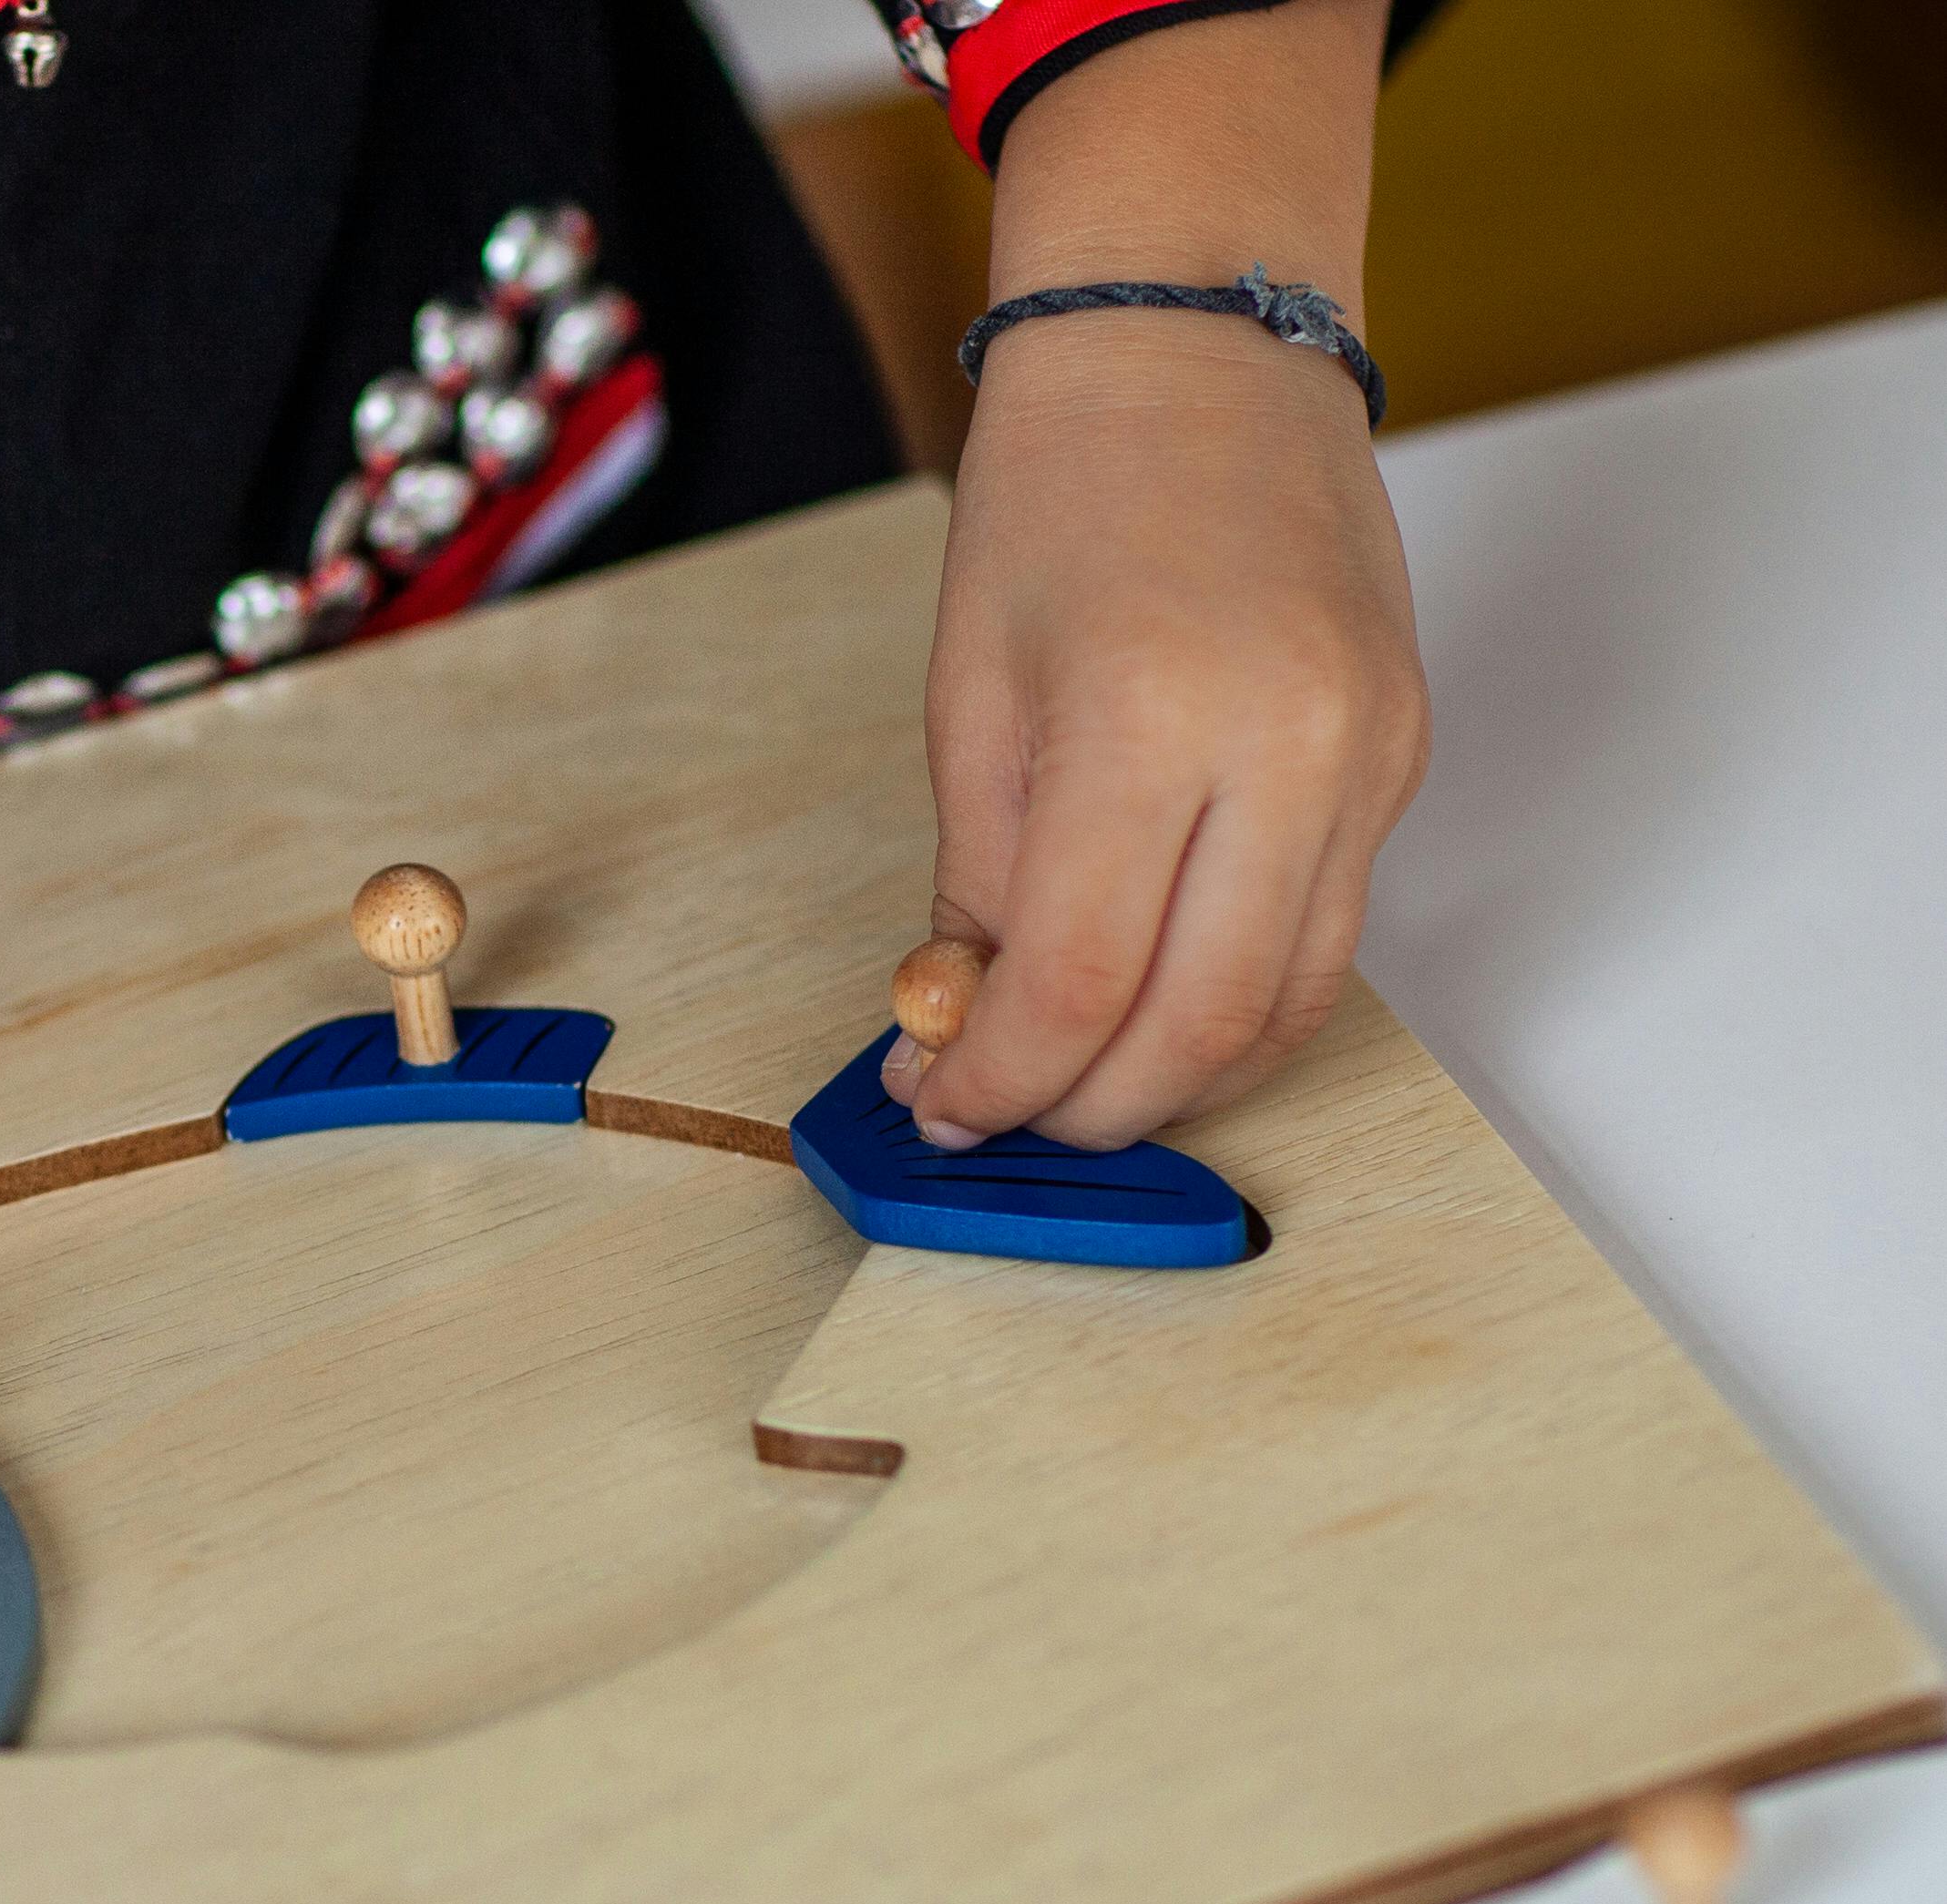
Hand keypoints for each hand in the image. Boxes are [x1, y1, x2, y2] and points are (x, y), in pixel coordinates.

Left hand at [886, 311, 1428, 1151]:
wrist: (1198, 347)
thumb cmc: (1064, 495)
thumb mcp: (971, 698)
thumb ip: (975, 887)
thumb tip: (960, 1032)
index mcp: (1152, 719)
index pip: (1079, 983)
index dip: (1000, 1077)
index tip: (940, 1102)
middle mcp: (1292, 748)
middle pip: (1196, 1025)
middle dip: (1086, 1108)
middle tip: (1000, 1115)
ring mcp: (1372, 758)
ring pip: (1282, 1006)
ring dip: (1172, 1081)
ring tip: (1070, 1081)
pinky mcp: (1406, 761)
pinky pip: (1327, 937)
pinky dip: (1238, 1007)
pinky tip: (1153, 1010)